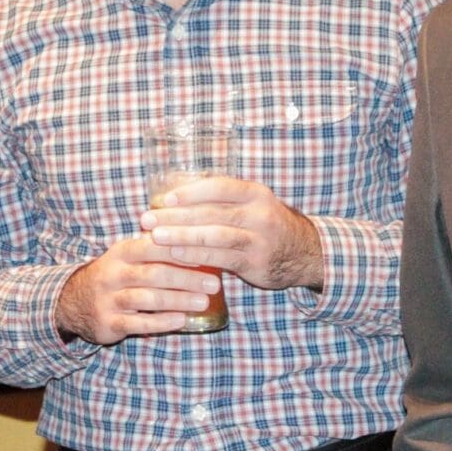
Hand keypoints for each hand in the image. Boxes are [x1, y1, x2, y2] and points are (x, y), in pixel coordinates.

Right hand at [54, 235, 220, 345]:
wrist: (73, 301)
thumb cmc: (115, 275)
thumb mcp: (127, 256)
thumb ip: (155, 247)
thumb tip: (195, 236)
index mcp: (122, 252)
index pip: (152, 246)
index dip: (179, 250)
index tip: (206, 255)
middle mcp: (113, 273)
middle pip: (154, 273)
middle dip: (187, 278)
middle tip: (214, 284)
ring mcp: (109, 299)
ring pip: (148, 298)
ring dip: (179, 300)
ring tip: (203, 302)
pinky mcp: (109, 322)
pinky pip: (138, 323)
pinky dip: (161, 322)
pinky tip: (181, 320)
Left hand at [140, 176, 323, 291]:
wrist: (304, 252)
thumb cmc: (265, 224)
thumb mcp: (252, 204)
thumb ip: (222, 200)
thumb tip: (174, 197)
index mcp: (255, 193)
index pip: (218, 187)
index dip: (189, 192)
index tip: (163, 198)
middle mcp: (258, 213)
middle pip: (211, 212)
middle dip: (175, 216)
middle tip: (147, 219)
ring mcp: (258, 239)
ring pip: (214, 236)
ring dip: (181, 236)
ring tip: (155, 237)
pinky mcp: (254, 262)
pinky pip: (219, 259)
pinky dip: (195, 257)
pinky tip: (175, 255)